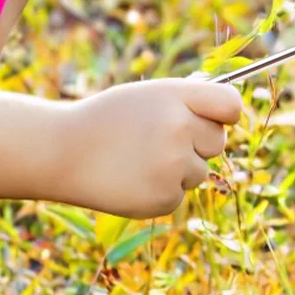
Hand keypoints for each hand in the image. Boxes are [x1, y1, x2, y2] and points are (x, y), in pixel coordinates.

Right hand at [58, 78, 243, 217]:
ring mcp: (173, 166)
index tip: (216, 119)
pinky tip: (132, 178)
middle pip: (218, 140)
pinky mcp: (164, 199)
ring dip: (178, 168)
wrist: (62, 153)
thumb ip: (187, 101)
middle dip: (197, 141)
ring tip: (138, 159)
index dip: (225, 113)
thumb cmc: (107, 119)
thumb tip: (229, 113)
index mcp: (175, 97)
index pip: (231, 104)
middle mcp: (179, 129)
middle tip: (159, 139)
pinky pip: (179, 193)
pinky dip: (161, 189)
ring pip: (200, 171)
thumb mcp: (147, 96)